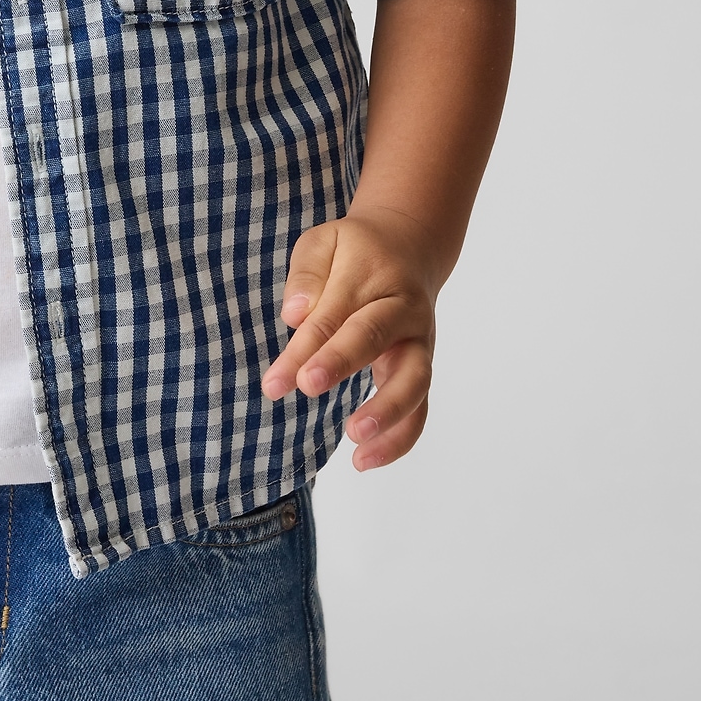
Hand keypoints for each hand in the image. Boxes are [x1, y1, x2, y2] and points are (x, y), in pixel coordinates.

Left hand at [260, 206, 440, 471]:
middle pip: (374, 337)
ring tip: (357, 445)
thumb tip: (295, 314)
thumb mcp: (324, 241)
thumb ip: (307, 272)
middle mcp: (402, 309)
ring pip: (414, 380)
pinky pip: (421, 407)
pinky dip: (401, 437)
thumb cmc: (355, 249)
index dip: (307, 347)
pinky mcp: (422, 367)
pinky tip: (367, 459)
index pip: (334, 312)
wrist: (411, 247)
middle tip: (308, 388)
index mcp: (373, 274)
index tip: (278, 380)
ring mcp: (419, 341)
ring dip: (387, 413)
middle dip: (341, 364)